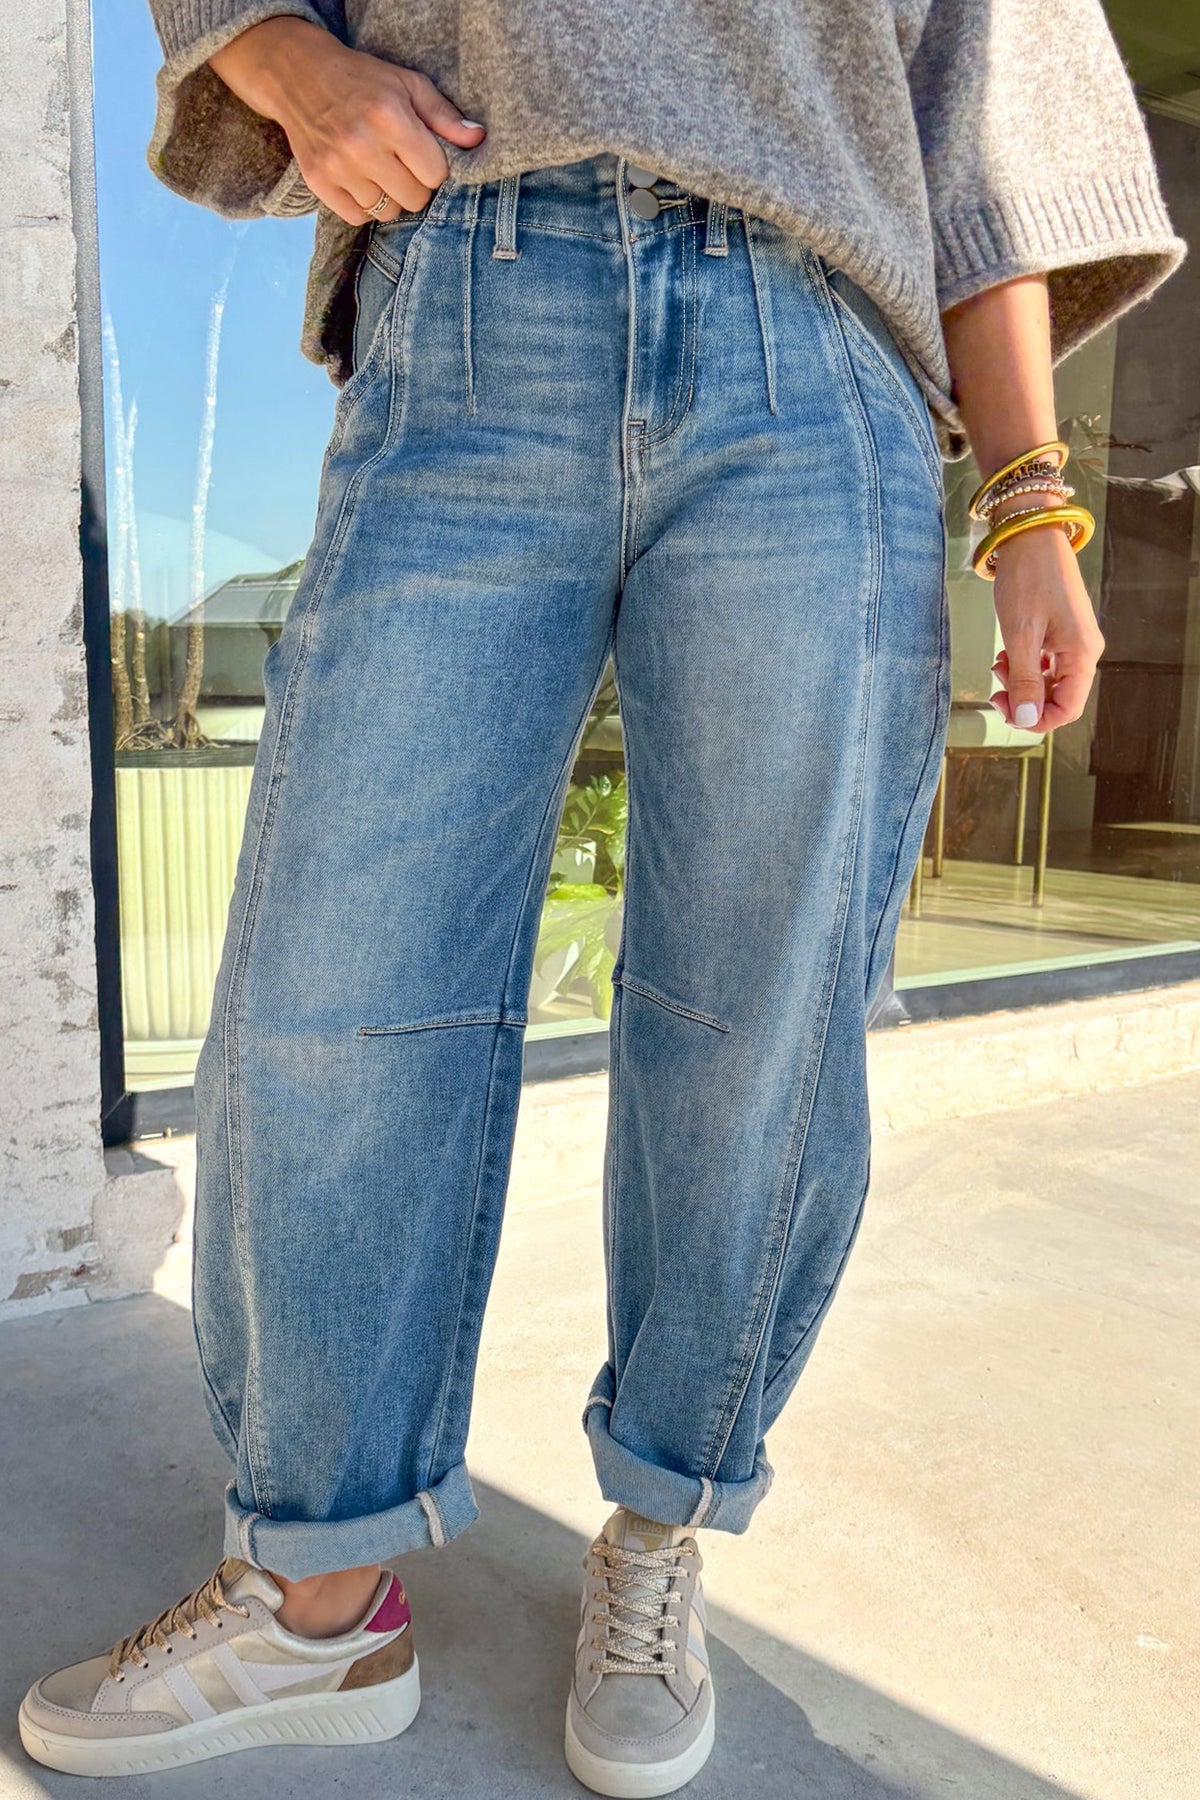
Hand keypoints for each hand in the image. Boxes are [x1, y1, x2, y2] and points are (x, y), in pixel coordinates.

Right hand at [208, 17, 485, 223]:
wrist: (300, 75)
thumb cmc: (362, 80)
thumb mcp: (408, 85)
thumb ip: (444, 116)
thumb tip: (477, 139)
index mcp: (390, 119)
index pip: (435, 174)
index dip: (434, 168)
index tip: (422, 155)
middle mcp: (362, 146)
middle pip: (414, 199)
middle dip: (414, 185)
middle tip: (402, 164)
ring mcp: (338, 167)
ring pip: (387, 212)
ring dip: (389, 196)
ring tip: (379, 169)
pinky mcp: (319, 182)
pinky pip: (358, 217)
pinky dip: (365, 205)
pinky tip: (361, 180)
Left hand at [987, 516, 1104, 733]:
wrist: (1030, 535)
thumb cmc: (1028, 578)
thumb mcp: (1020, 635)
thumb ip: (1025, 680)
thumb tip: (1027, 718)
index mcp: (1082, 654)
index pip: (1067, 710)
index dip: (1036, 720)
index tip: (1006, 712)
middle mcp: (1084, 650)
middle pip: (1059, 698)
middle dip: (1025, 700)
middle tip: (995, 689)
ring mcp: (1074, 641)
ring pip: (1050, 682)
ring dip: (1022, 683)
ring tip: (999, 666)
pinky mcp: (1062, 631)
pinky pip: (1047, 664)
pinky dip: (1025, 666)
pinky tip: (1006, 656)